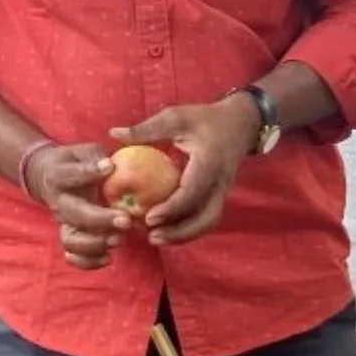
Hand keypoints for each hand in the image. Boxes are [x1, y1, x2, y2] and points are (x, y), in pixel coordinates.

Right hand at [26, 142, 131, 269]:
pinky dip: (88, 262)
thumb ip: (97, 157)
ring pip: (71, 240)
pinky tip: (108, 257)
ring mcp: (62, 222)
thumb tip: (113, 166)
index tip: (110, 166)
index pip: (71, 175)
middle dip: (101, 220)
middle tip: (126, 220)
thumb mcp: (83, 151)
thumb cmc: (75, 162)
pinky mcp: (68, 236)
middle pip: (75, 215)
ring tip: (118, 240)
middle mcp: (58, 202)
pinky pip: (73, 255)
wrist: (47, 176)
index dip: (89, 171)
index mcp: (59, 175)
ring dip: (95, 244)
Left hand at [110, 96, 263, 246]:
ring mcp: (224, 191)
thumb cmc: (206, 118)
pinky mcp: (220, 196)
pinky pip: (207, 218)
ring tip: (156, 238)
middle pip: (206, 217)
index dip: (171, 208)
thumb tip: (114, 133)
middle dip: (180, 232)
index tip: (148, 218)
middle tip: (152, 236)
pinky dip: (188, 229)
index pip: (192, 192)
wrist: (241, 123)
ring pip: (209, 222)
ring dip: (184, 235)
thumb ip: (147, 128)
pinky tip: (167, 231)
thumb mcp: (176, 117)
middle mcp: (221, 181)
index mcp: (210, 161)